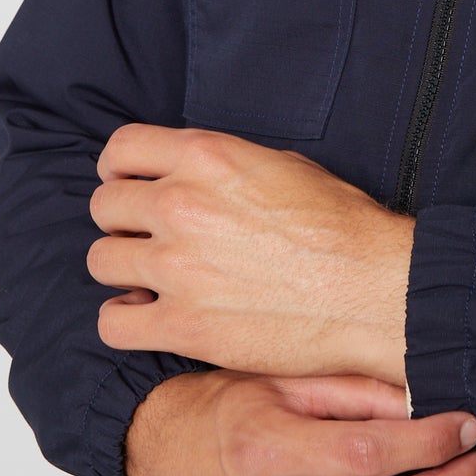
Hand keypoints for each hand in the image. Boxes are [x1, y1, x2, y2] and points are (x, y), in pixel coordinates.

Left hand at [86, 124, 414, 382]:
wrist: (374, 289)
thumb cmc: (343, 228)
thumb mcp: (285, 165)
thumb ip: (225, 166)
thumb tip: (196, 175)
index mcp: (208, 157)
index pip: (121, 150)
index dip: (121, 171)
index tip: (130, 186)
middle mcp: (182, 204)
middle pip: (105, 206)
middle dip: (123, 221)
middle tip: (148, 238)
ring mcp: (178, 266)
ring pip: (102, 261)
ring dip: (124, 269)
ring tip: (152, 279)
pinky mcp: (184, 325)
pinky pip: (113, 322)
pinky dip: (125, 321)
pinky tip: (149, 317)